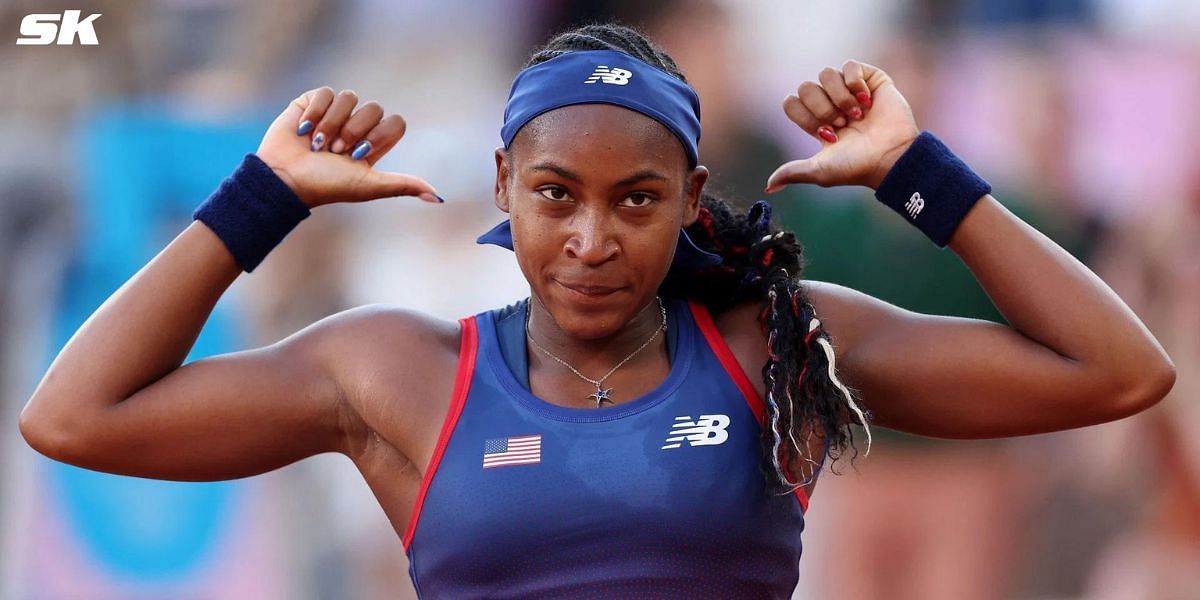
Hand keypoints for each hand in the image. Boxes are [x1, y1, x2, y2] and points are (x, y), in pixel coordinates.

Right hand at [257, 87, 440, 206]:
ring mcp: (334, 112)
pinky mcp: (311, 102)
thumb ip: (403, 185)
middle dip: (353, 131)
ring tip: (317, 144)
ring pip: (349, 97)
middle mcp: (357, 125)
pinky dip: (314, 112)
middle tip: (335, 151)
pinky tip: (303, 130)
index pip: (396, 122)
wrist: (285, 178)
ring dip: (332, 123)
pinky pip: (324, 92)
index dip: (379, 135)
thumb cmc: (327, 185)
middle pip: (374, 108)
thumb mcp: (368, 186)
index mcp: (374, 143)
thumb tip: (439, 198)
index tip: (360, 154)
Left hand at [765, 61, 919, 191]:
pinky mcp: (870, 79)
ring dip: (840, 97)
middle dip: (822, 108)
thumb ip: (792, 173)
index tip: (825, 134)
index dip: (805, 116)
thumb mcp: (819, 171)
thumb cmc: (857, 166)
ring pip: (825, 74)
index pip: (791, 102)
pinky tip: (867, 101)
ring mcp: (850, 90)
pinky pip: (849, 65)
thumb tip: (768, 187)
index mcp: (816, 121)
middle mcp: (831, 103)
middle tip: (842, 125)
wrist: (890, 156)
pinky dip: (855, 83)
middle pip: (805, 87)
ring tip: (856, 115)